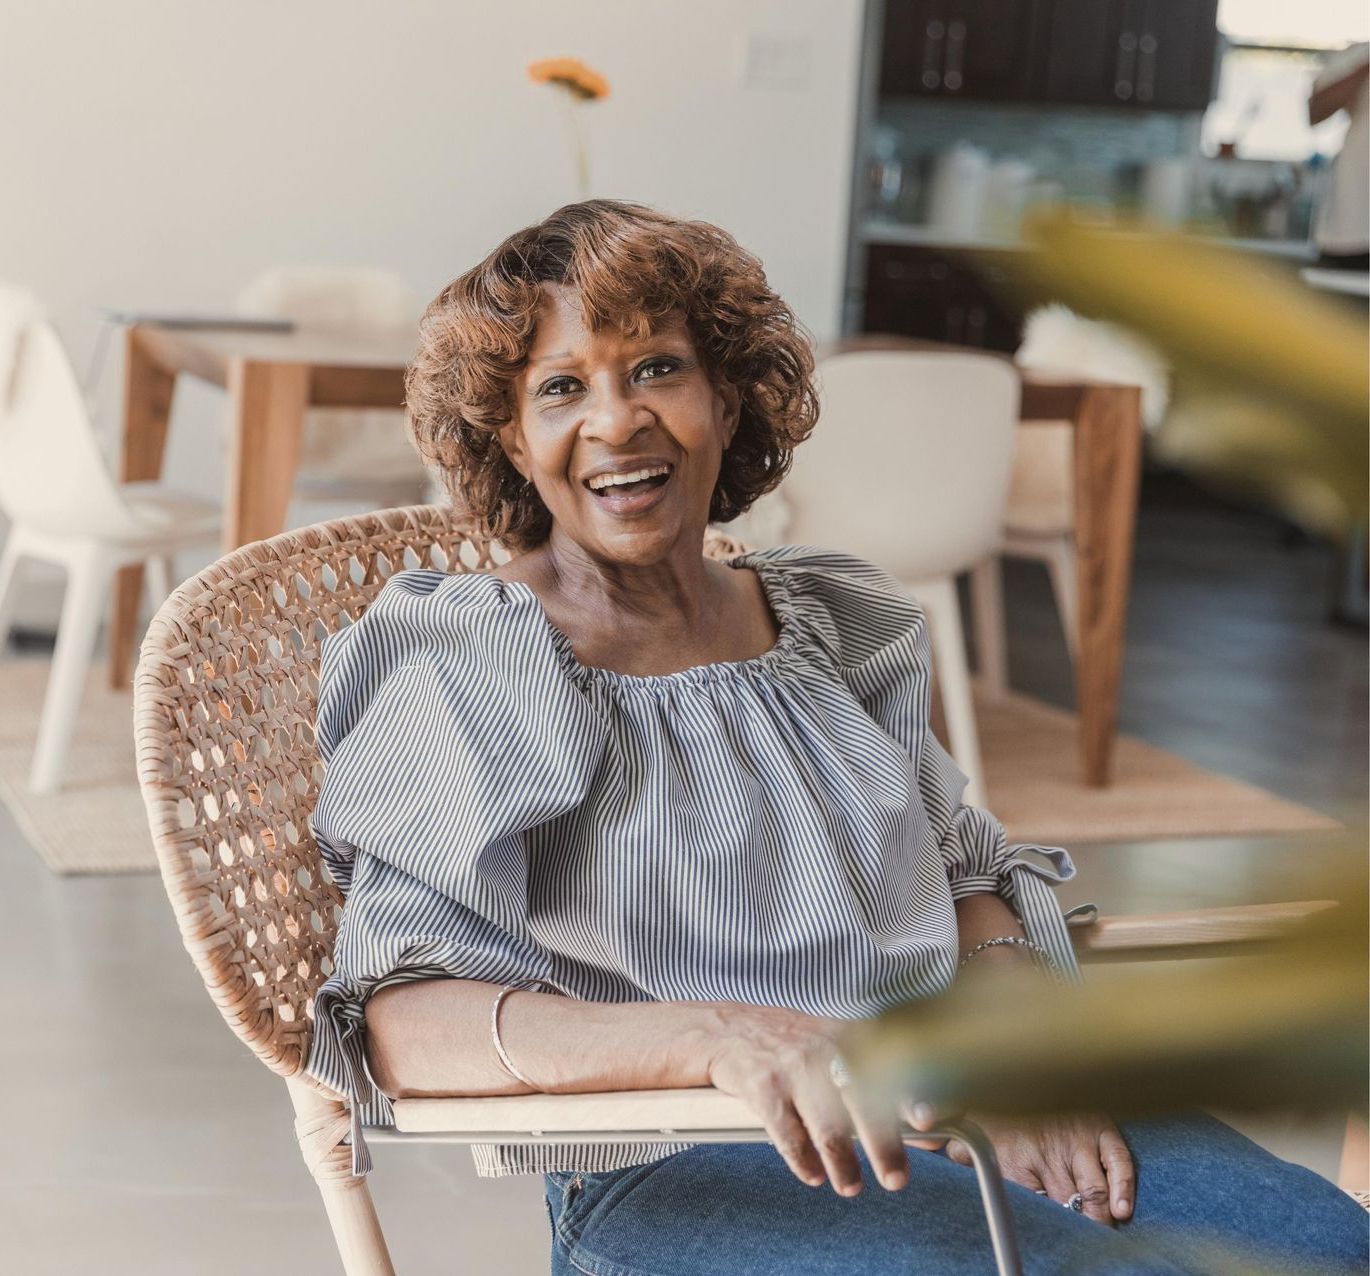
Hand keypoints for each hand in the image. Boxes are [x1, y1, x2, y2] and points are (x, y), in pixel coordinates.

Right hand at [704, 1003, 909, 1195]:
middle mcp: (825, 1051)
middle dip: (883, 1145)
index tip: (927, 1122)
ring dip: (843, 1163)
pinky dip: (802, 1160)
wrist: (732, 1029)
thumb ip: (881, 1083)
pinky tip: (812, 1174)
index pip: (889, 1069)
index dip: (909, 1095)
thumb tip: (931, 1130)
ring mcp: (793, 1068)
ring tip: (852, 1187)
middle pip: (862, 1102)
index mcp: (850, 1039)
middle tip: (896, 1179)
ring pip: (826, 1126)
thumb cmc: (796, 1045)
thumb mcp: (838, 1048)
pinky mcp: (763, 1087)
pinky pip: (787, 1134)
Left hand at [946, 1113, 1133, 1224]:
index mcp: (1013, 1158)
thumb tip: (930, 1146)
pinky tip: (1121, 1209)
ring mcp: (1075, 1139)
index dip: (1043, 1223)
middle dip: (1076, 1227)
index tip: (1047, 1232)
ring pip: (1095, 1192)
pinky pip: (1118, 1160)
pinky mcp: (1097, 1125)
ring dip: (1099, 1217)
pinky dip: (1123, 1186)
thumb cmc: (987, 1096)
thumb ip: (953, 1146)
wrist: (1010, 1052)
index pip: (1034, 1207)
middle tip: (1079, 1240)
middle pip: (1069, 1205)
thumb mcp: (960, 1122)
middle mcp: (1047, 1151)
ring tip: (1101, 1235)